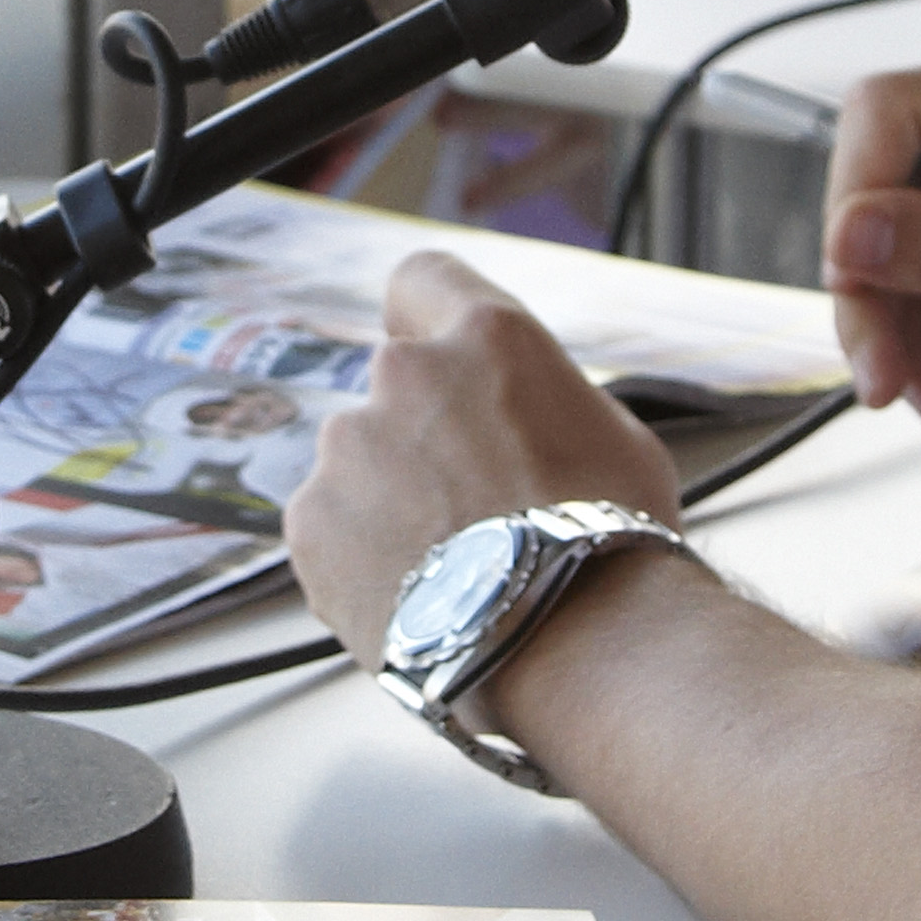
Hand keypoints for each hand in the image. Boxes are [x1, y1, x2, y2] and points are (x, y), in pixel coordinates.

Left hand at [287, 255, 682, 663]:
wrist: (568, 642)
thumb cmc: (610, 542)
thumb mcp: (611, 434)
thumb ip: (540, 401)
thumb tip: (520, 417)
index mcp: (486, 337)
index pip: (423, 279)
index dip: (428, 319)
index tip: (440, 362)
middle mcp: (404, 375)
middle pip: (397, 389)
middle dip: (422, 436)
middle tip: (470, 502)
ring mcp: (348, 448)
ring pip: (359, 464)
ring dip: (388, 500)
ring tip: (448, 567)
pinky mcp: (309, 521)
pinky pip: (329, 528)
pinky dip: (359, 556)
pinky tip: (415, 594)